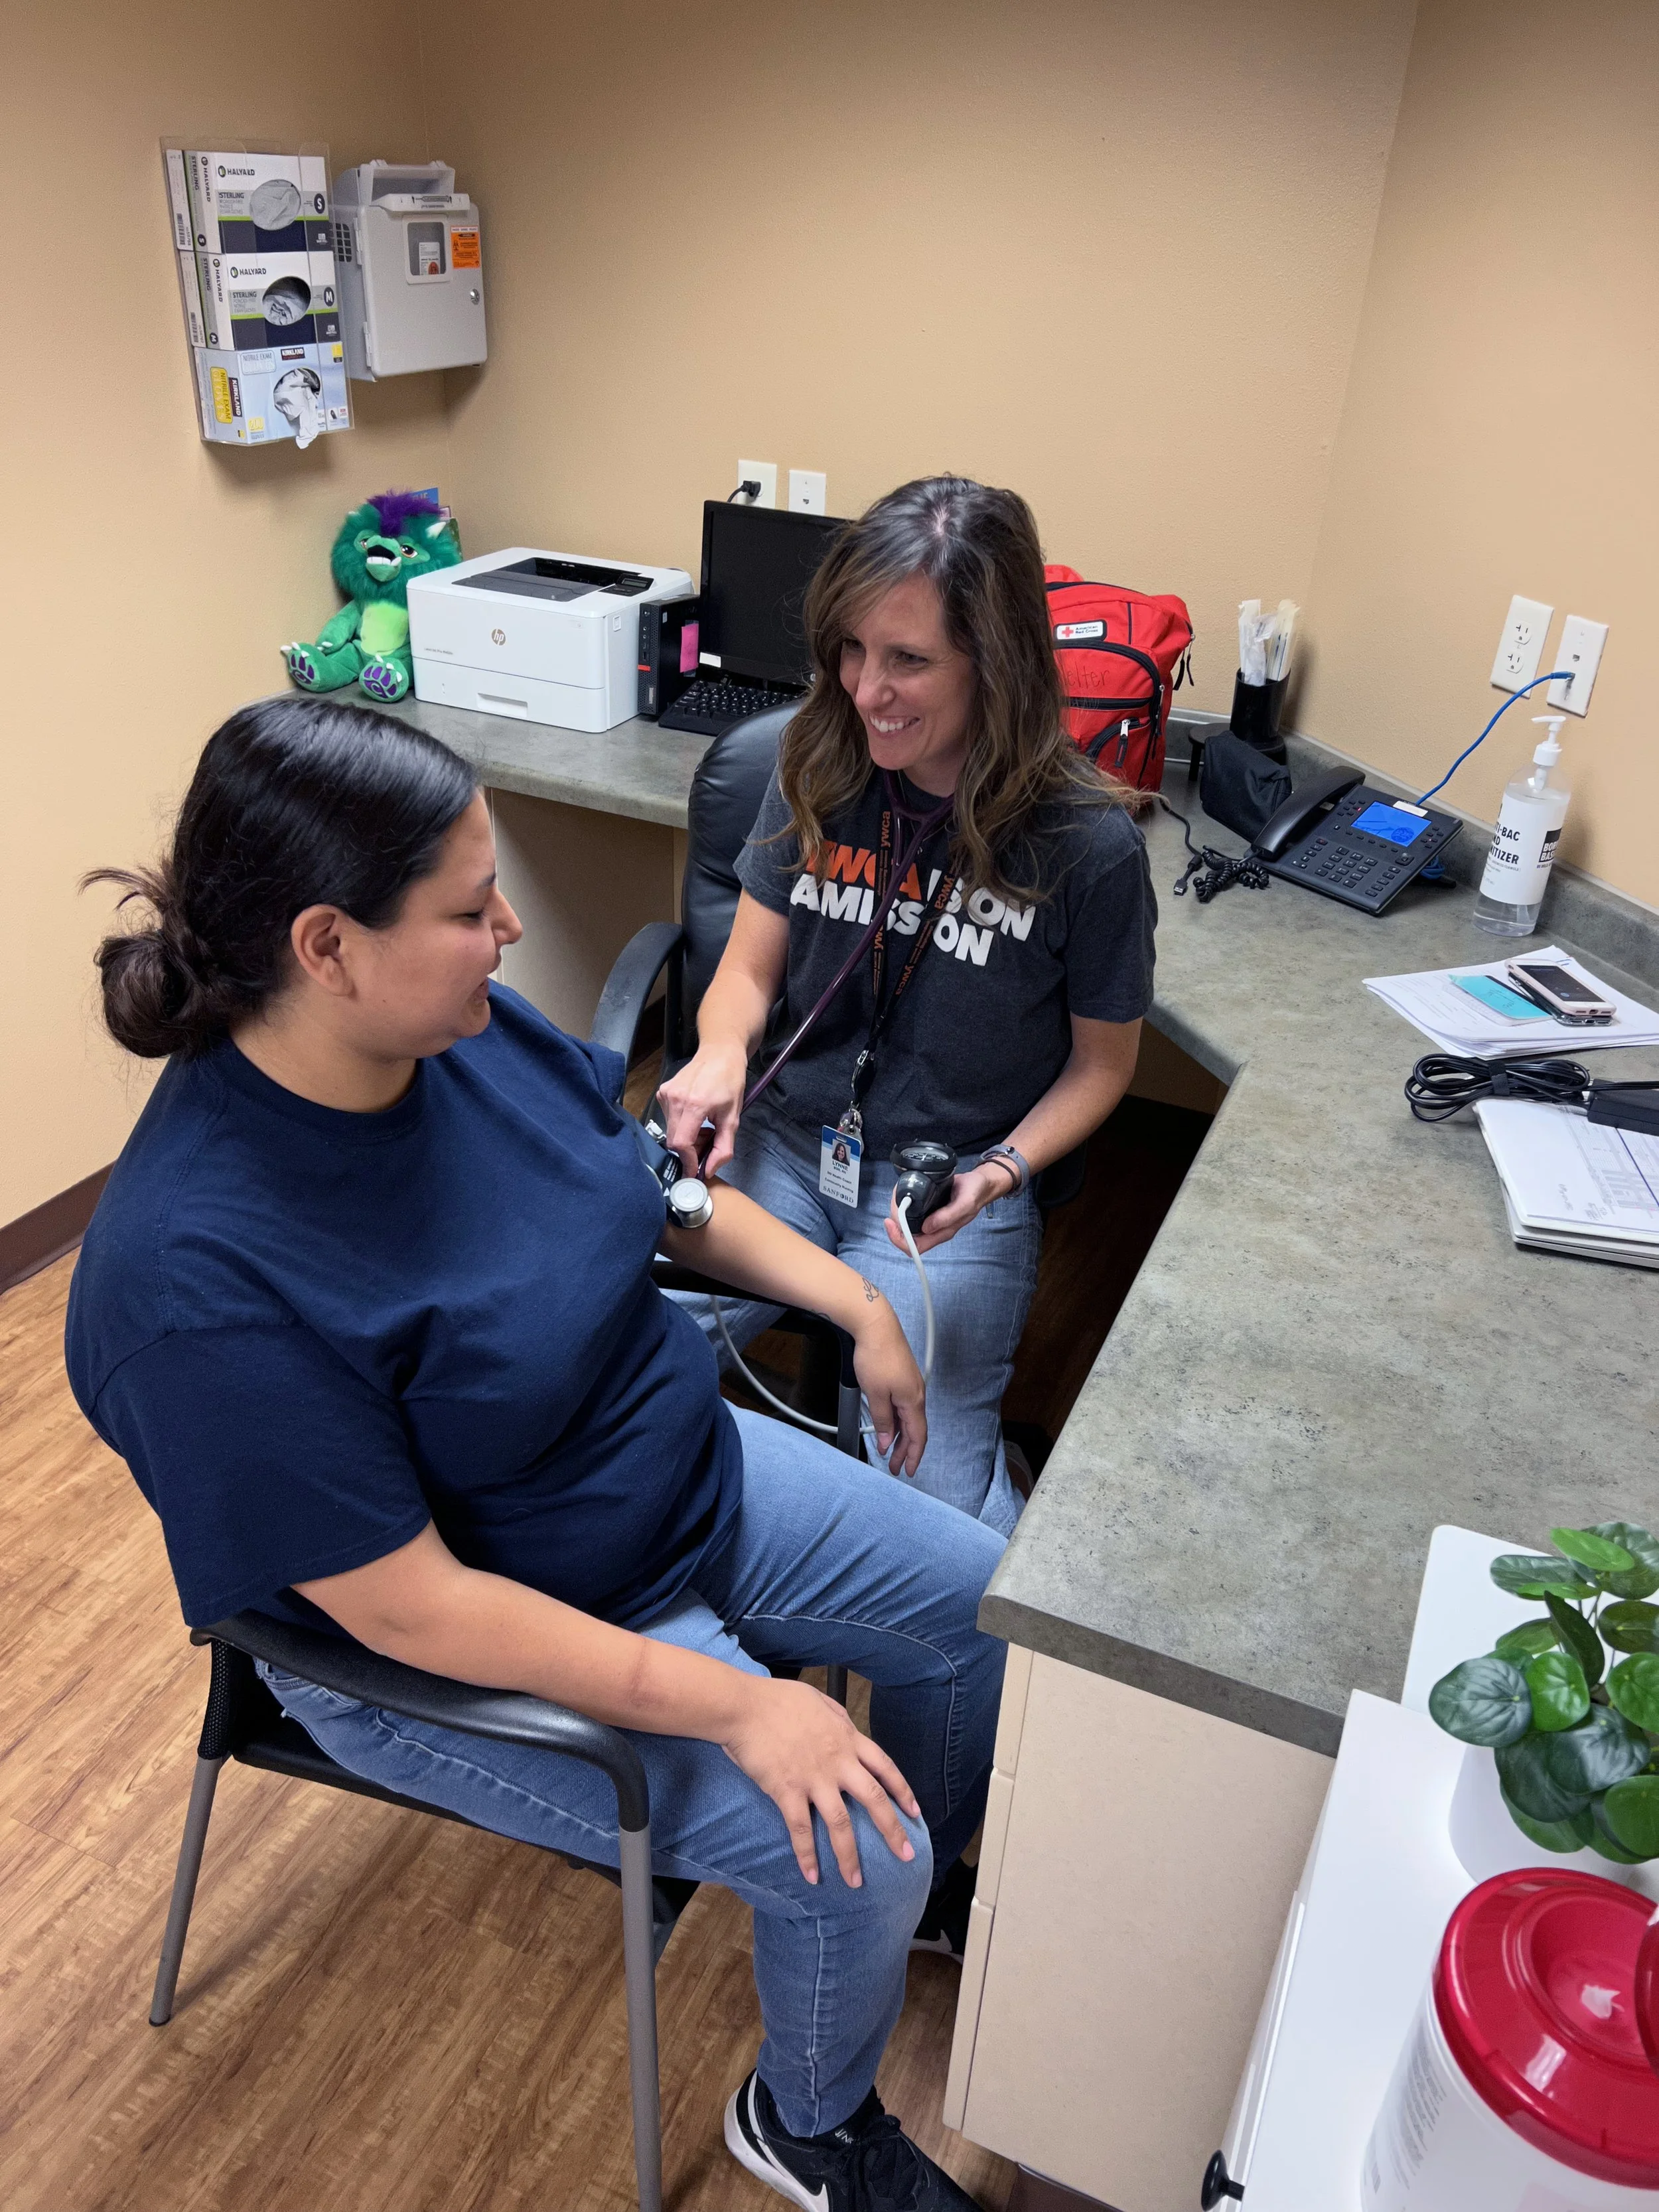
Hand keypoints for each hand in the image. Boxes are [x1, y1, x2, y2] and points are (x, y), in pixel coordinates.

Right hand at [658, 1041, 747, 1176]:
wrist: (719, 1053)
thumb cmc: (730, 1082)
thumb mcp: (733, 1118)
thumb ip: (723, 1148)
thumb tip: (709, 1171)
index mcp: (694, 1104)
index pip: (681, 1143)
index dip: (688, 1161)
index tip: (695, 1171)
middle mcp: (675, 1099)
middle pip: (674, 1140)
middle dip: (689, 1150)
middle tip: (706, 1143)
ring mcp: (666, 1094)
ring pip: (670, 1131)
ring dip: (686, 1137)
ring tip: (704, 1126)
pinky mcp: (663, 1092)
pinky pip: (668, 1118)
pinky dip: (681, 1124)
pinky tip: (695, 1115)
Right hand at [721, 1675, 920, 1885]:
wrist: (744, 1706)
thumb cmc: (778, 1699)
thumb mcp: (820, 1701)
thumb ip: (838, 1718)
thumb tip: (848, 1728)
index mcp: (847, 1738)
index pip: (885, 1767)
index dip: (902, 1792)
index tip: (915, 1813)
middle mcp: (837, 1761)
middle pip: (874, 1799)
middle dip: (893, 1830)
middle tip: (906, 1856)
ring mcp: (813, 1778)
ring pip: (841, 1823)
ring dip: (849, 1856)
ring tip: (856, 1881)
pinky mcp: (787, 1791)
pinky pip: (802, 1830)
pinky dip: (807, 1855)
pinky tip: (812, 1876)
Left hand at [851, 1293, 926, 1475]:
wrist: (875, 1325)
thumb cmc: (876, 1356)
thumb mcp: (875, 1394)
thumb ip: (882, 1421)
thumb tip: (887, 1441)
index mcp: (913, 1401)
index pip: (918, 1436)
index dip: (914, 1456)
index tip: (909, 1471)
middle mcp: (916, 1394)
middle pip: (914, 1430)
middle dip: (906, 1451)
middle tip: (896, 1467)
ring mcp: (910, 1385)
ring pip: (908, 1418)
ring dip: (900, 1437)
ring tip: (890, 1451)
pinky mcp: (902, 1377)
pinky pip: (903, 1406)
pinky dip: (896, 1421)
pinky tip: (887, 1425)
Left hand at [887, 1161, 1016, 1254]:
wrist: (980, 1183)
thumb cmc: (975, 1193)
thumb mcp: (965, 1203)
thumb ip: (947, 1217)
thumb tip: (926, 1227)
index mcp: (942, 1233)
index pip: (914, 1248)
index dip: (899, 1239)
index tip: (890, 1222)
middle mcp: (934, 1229)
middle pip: (906, 1236)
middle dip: (895, 1223)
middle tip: (894, 1202)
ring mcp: (931, 1220)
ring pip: (907, 1224)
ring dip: (898, 1213)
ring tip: (897, 1196)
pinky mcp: (929, 1210)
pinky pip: (912, 1213)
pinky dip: (904, 1205)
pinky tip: (902, 1194)